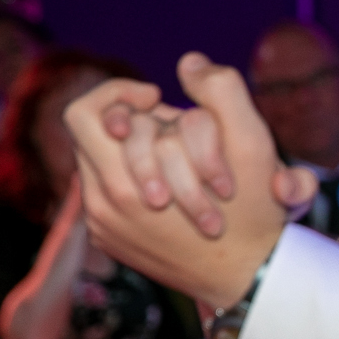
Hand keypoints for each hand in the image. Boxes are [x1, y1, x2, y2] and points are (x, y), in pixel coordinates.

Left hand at [67, 53, 295, 307]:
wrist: (252, 275)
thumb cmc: (254, 210)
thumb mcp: (252, 142)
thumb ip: (221, 91)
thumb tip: (189, 62)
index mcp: (123, 181)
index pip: (85, 113)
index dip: (118, 93)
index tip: (157, 99)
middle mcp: (102, 206)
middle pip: (89, 136)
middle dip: (130, 123)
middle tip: (169, 131)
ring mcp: (103, 225)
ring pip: (96, 162)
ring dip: (131, 152)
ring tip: (173, 160)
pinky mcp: (110, 241)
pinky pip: (101, 192)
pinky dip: (131, 180)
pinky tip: (169, 189)